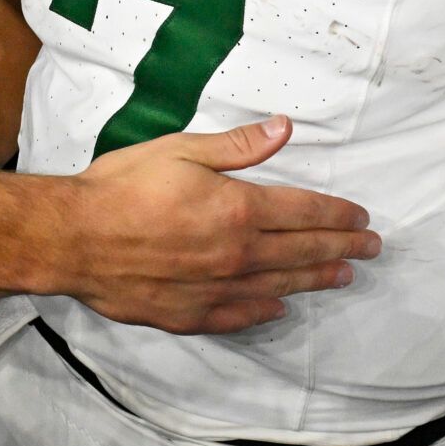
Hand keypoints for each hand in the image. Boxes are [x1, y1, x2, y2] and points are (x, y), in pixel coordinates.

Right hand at [61, 116, 379, 333]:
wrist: (74, 238)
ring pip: (281, 286)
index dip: (338, 215)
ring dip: (316, 280)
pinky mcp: (191, 314)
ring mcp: (217, 289)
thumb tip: (283, 130)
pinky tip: (279, 308)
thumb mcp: (180, 149)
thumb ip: (237, 146)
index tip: (363, 219)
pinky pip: (241, 316)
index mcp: (238, 209)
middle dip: (342, 248)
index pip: (305, 213)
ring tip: (342, 277)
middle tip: (370, 250)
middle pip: (303, 252)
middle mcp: (238, 254)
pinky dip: (266, 311)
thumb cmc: (122, 187)